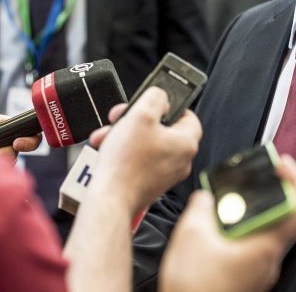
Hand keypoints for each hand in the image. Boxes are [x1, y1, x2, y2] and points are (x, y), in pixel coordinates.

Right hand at [86, 87, 200, 215]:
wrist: (111, 199)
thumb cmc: (126, 161)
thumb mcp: (141, 114)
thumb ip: (155, 97)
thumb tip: (161, 96)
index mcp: (186, 143)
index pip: (188, 116)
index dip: (170, 105)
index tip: (153, 102)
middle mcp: (181, 161)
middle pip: (162, 128)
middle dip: (136, 119)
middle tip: (121, 116)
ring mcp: (165, 174)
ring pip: (147, 143)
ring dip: (126, 134)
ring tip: (107, 134)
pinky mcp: (150, 183)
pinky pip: (140, 159)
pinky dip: (125, 151)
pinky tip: (108, 148)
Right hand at [159, 155, 295, 291]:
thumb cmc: (195, 288)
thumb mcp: (191, 234)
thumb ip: (202, 205)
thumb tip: (206, 198)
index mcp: (265, 246)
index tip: (283, 164)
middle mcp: (269, 259)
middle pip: (283, 217)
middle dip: (271, 191)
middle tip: (257, 176)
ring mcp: (260, 271)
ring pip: (267, 232)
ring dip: (253, 211)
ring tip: (231, 200)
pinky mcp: (248, 278)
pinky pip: (253, 246)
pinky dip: (242, 229)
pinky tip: (220, 227)